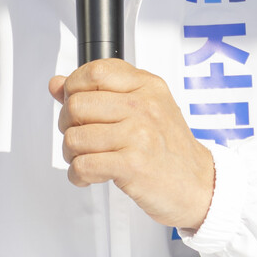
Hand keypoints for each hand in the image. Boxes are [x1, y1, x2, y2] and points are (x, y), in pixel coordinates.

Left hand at [49, 58, 214, 230]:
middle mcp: (143, 106)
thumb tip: (57, 84)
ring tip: (85, 158)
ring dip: (71, 153)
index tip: (73, 101)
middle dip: (67, 124)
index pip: (95, 71)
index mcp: (146, 86)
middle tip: (79, 136)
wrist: (200, 185)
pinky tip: (89, 176)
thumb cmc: (169, 148)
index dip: (73, 86)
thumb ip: (100, 92)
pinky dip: (78, 175)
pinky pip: (83, 165)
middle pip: (77, 104)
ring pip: (75, 136)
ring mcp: (139, 134)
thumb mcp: (144, 107)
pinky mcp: (133, 165)